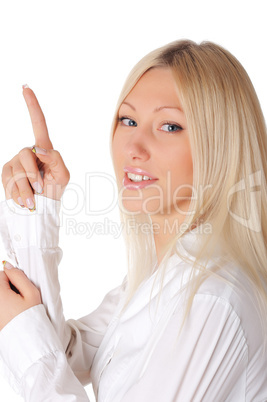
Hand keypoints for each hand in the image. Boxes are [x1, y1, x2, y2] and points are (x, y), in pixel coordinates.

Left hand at [0, 261, 41, 330]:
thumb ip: (19, 276)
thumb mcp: (31, 293)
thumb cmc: (30, 318)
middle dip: (7, 287)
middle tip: (19, 298)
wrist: (27, 341)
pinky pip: (1, 305)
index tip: (21, 289)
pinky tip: (11, 313)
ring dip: (6, 297)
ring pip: (0, 295)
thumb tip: (8, 265)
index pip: (2, 274)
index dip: (13, 278)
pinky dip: (5, 306)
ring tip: (15, 307)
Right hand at [2, 86, 69, 208]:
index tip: (25, 87)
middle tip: (40, 188)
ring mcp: (15, 162)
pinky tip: (24, 199)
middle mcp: (29, 153)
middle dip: (32, 174)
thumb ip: (56, 159)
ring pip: (16, 169)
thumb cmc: (54, 191)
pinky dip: (18, 192)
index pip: (38, 124)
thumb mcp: (62, 176)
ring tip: (33, 198)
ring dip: (26, 187)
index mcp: (44, 150)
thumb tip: (38, 149)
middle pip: (26, 154)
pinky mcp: (6, 173)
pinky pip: (8, 180)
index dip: (32, 106)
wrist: (39, 210)